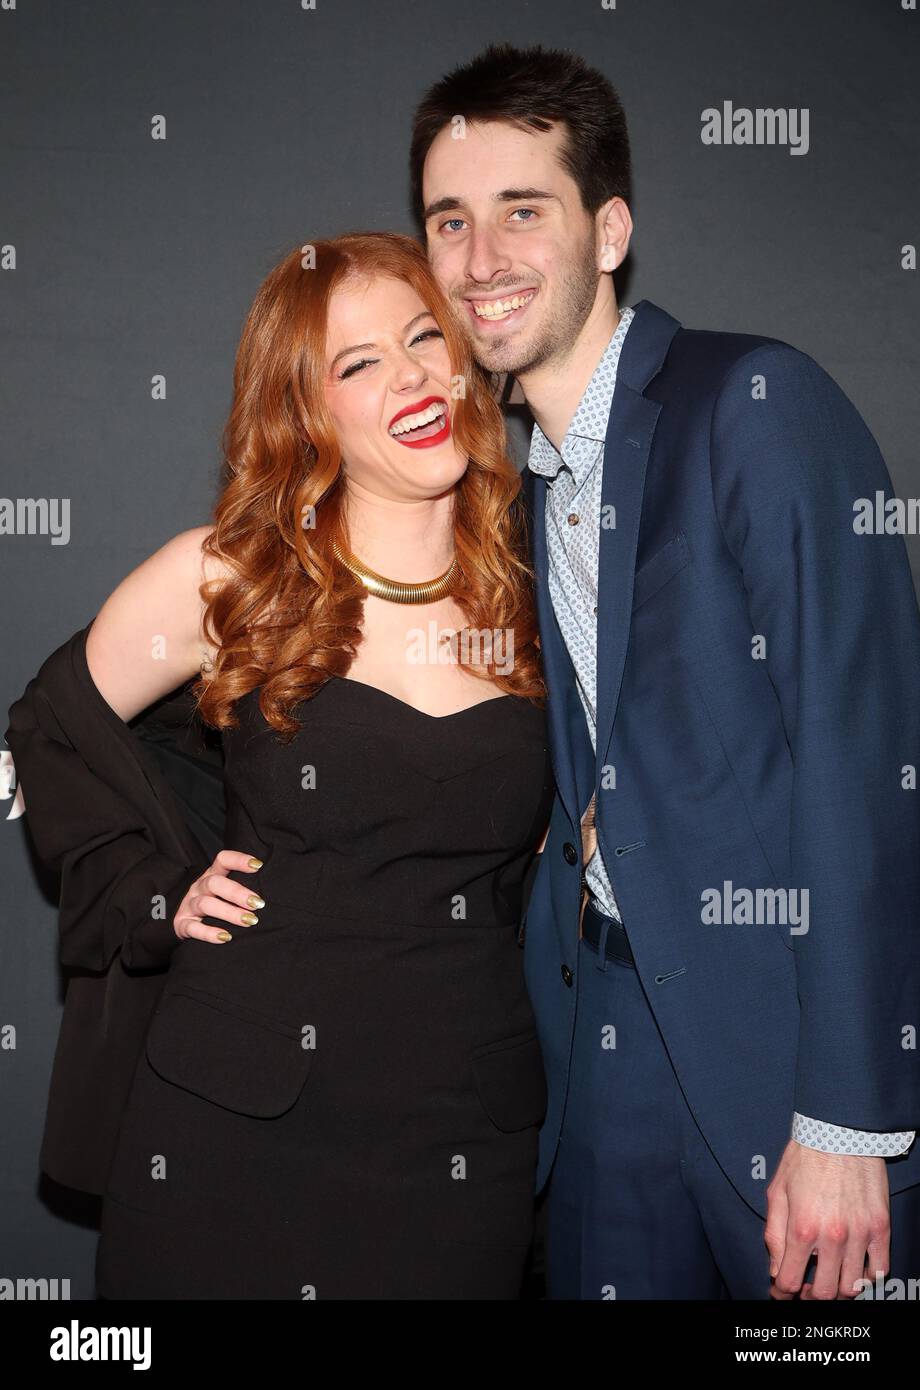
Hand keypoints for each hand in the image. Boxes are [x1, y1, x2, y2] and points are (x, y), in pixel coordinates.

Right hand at [172, 849, 264, 943]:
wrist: (185, 923)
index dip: (238, 860)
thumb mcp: (223, 892)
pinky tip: (226, 937)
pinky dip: (209, 933)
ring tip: (249, 921)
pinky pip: (193, 928)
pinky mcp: (182, 924)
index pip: (222, 860)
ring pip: (205, 904)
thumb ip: (242, 889)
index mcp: (212, 875)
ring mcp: (189, 905)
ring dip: (229, 912)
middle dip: (237, 892)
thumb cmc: (214, 905)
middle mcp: (199, 887)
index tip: (258, 865)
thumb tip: (271, 895)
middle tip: (258, 904)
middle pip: (214, 883)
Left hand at [765, 1139, 890, 1298]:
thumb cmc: (804, 1159)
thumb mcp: (777, 1193)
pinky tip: (854, 1271)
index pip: (790, 1281)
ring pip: (852, 1287)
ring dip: (838, 1291)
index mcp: (802, 1228)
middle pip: (824, 1293)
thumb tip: (775, 1270)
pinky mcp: (880, 1228)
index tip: (781, 1293)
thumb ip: (774, 1235)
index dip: (782, 1293)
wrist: (838, 1133)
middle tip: (806, 1289)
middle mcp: (832, 1237)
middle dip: (810, 1297)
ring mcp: (860, 1234)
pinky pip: (879, 1269)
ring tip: (830, 1281)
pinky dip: (866, 1278)